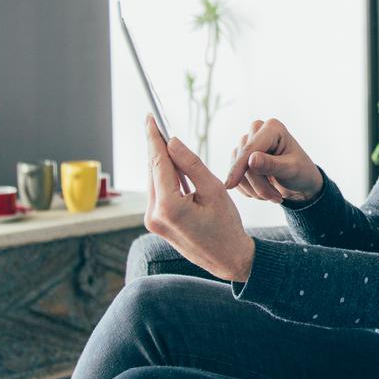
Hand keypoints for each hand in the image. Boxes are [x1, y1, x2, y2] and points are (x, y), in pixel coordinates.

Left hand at [145, 115, 255, 281]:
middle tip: (157, 124)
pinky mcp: (156, 223)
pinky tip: (173, 167)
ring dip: (161, 162)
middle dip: (156, 147)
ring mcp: (152, 221)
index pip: (158, 163)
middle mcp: (154, 214)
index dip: (154, 138)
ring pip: (154, 181)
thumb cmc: (227, 226)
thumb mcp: (214, 190)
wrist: (229, 259)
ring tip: (167, 142)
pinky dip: (164, 178)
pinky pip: (158, 193)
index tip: (150, 118)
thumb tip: (172, 142)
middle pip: (153, 171)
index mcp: (169, 206)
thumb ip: (191, 164)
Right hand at [224, 118, 323, 203]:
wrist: (300, 182)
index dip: (239, 167)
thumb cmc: (301, 172)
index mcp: (272, 127)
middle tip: (276, 198)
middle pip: (243, 160)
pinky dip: (248, 189)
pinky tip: (263, 192)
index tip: (230, 185)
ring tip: (273, 195)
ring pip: (236, 169)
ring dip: (254, 189)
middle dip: (258, 184)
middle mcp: (257, 130)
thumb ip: (272, 165)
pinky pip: (234, 175)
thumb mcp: (291, 170)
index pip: (250, 148)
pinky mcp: (240, 156)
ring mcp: (247, 143)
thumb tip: (251, 160)